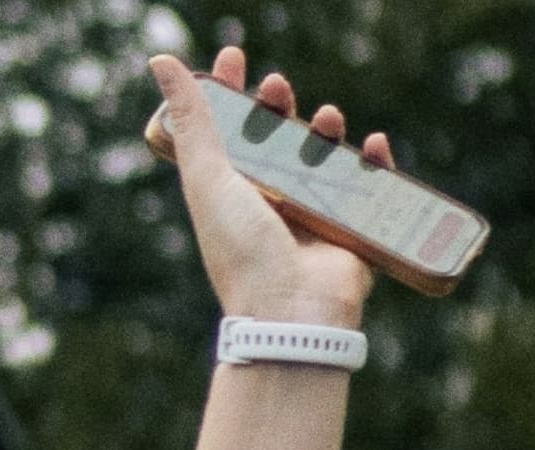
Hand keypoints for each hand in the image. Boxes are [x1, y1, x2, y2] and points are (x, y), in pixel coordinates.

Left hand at [148, 45, 389, 328]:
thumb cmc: (243, 247)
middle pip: (273, 140)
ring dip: (324, 129)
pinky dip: (374, 162)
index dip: (229, 93)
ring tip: (325, 117)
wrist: (289, 309)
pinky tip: (373, 145)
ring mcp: (307, 214)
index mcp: (226, 195)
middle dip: (276, 106)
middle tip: (276, 86)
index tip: (234, 56)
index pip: (224, 134)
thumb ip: (192, 122)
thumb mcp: (209, 178)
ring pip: (321, 156)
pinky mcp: (347, 228)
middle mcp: (264, 203)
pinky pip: (368, 186)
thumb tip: (160, 63)